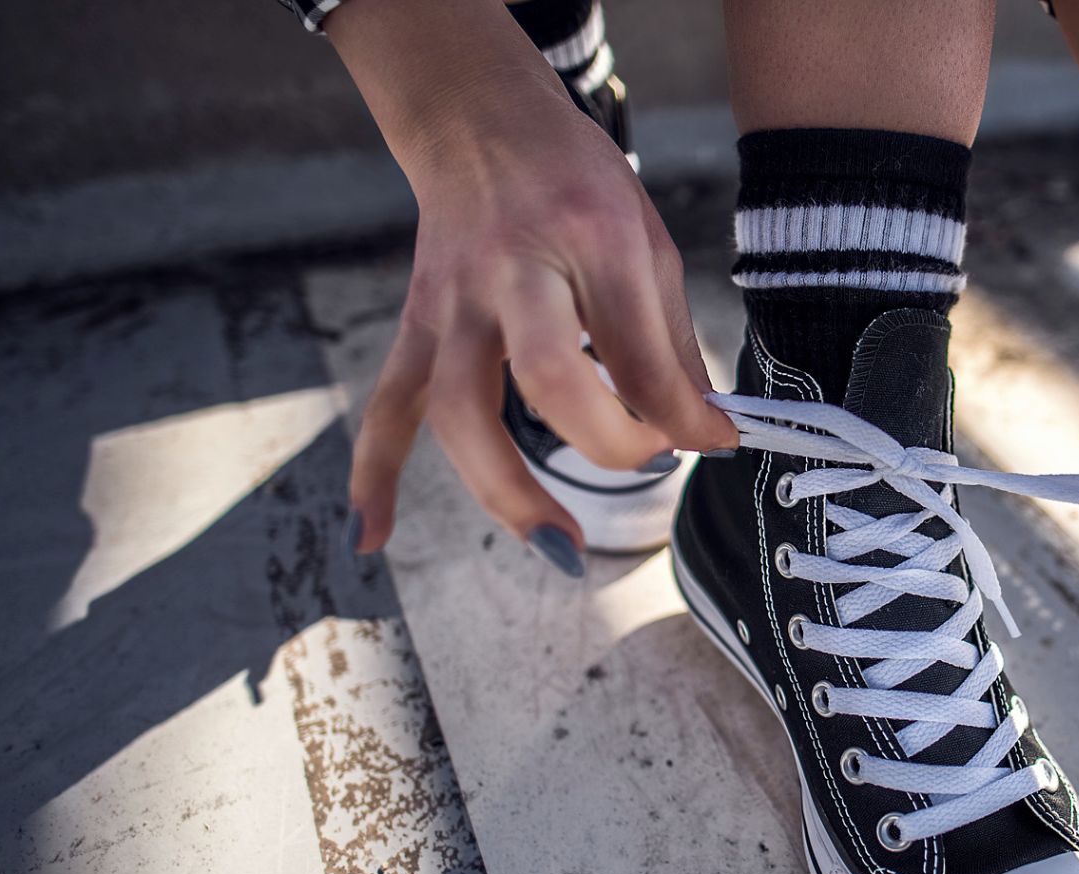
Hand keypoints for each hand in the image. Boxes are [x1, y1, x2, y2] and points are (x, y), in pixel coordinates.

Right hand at [328, 0, 733, 556]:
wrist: (478, 121)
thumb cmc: (574, 181)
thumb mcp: (646, 238)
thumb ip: (670, 338)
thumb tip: (699, 431)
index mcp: (590, 237)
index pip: (639, 348)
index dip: (683, 411)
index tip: (712, 440)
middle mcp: (514, 271)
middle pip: (548, 376)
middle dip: (606, 442)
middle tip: (651, 467)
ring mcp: (453, 303)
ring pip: (458, 408)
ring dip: (504, 489)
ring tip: (559, 547)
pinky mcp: (418, 326)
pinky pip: (387, 408)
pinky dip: (372, 475)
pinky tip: (366, 538)